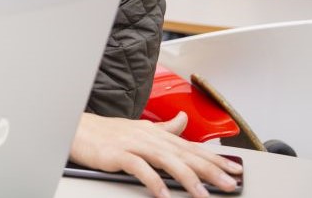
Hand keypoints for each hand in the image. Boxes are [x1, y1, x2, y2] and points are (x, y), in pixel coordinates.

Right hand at [70, 112, 242, 197]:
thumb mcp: (140, 128)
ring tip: (204, 195)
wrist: (77, 129)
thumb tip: (183, 121)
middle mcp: (149, 137)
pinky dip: (154, 181)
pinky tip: (164, 194)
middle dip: (211, 170)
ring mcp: (134, 144)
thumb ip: (165, 128)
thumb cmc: (107, 132)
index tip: (234, 170)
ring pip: (168, 161)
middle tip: (230, 183)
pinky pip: (140, 168)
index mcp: (157, 133)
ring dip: (188, 179)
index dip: (215, 158)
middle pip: (185, 154)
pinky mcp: (118, 153)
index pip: (192, 147)